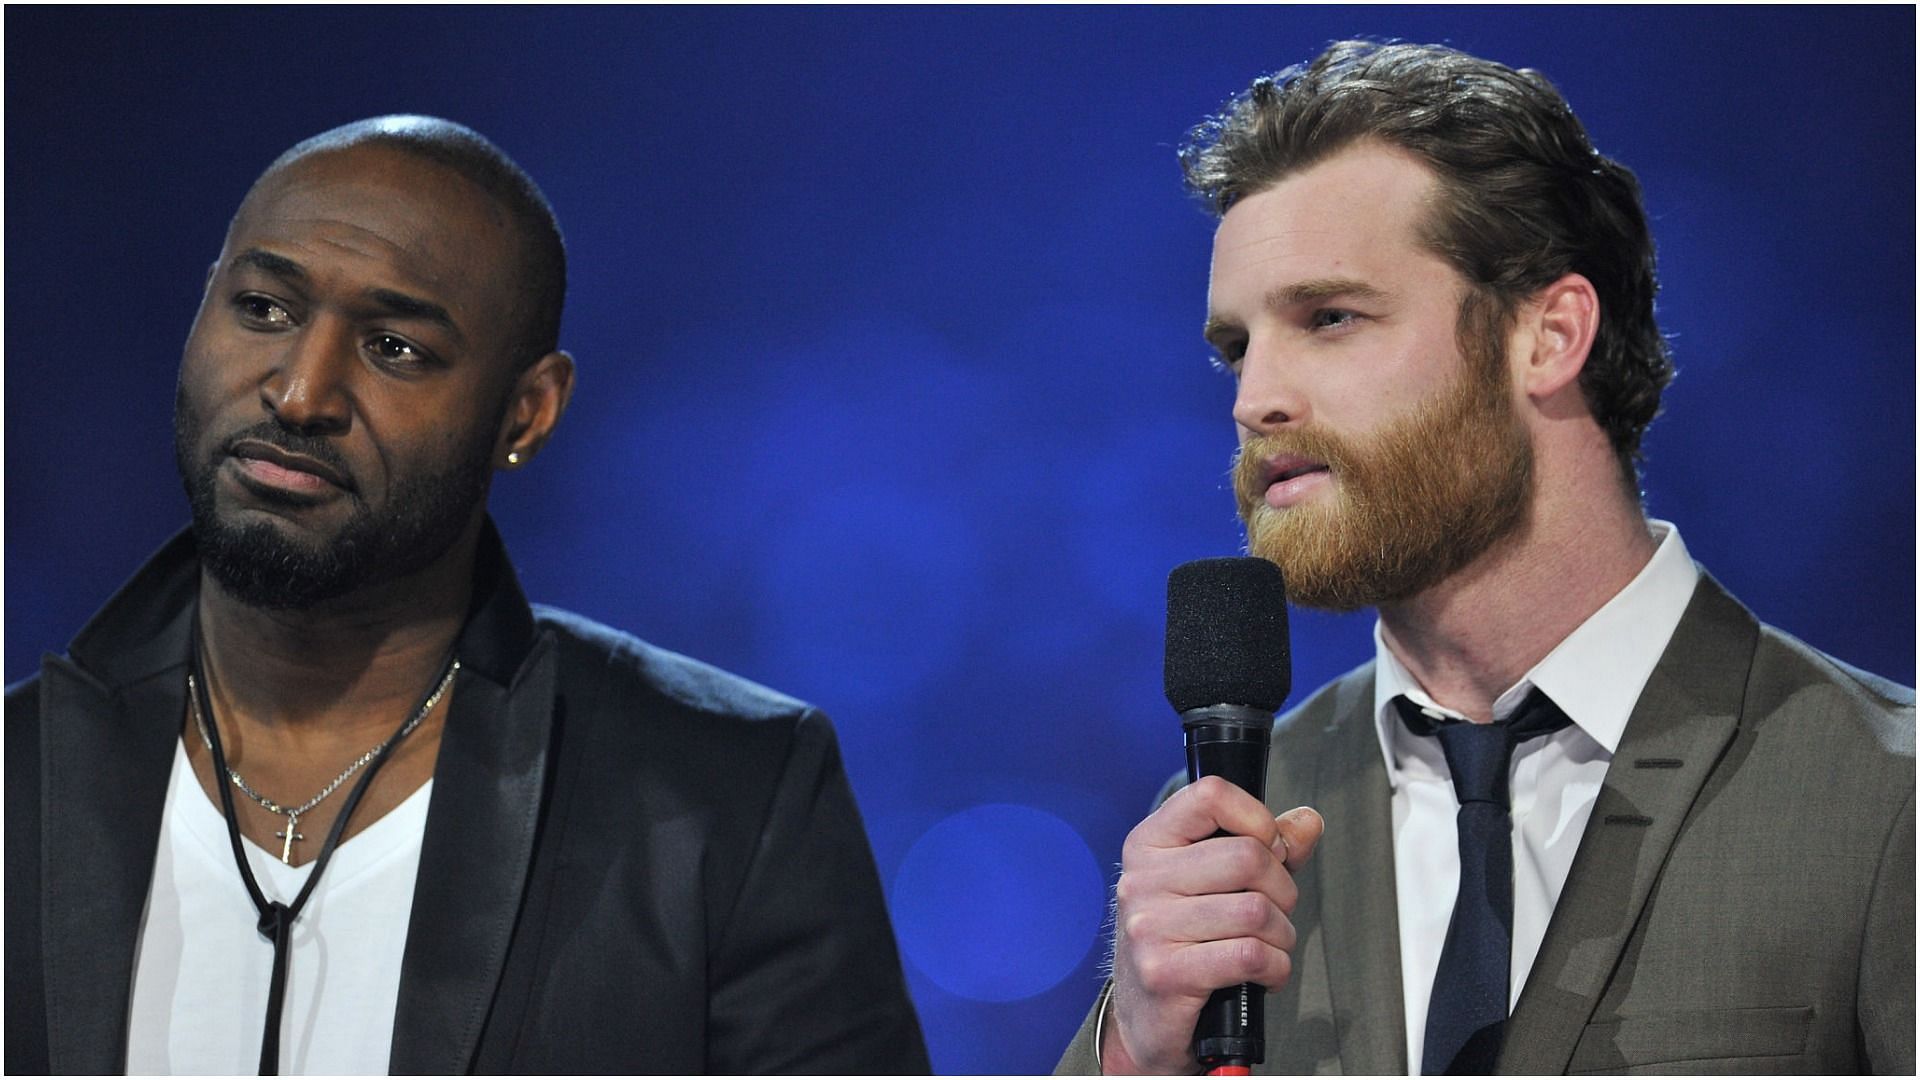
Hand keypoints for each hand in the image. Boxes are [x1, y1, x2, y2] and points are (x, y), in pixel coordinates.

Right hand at [1101, 776, 1323, 1074]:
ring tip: (1266, 946)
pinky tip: (1263, 972)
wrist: (1145, 1019)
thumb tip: (1307, 822)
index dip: (1257, 819)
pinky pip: (1250, 955)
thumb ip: (1264, 847)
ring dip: (1281, 935)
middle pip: (1248, 856)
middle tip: (1273, 911)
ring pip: (1256, 910)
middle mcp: (1142, 880)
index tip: (1266, 847)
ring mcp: (1149, 926)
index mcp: (1150, 844)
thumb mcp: (1214, 884)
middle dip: (1282, 889)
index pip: (1211, 796)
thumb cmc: (1181, 943)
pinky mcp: (1165, 972)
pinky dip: (1275, 968)